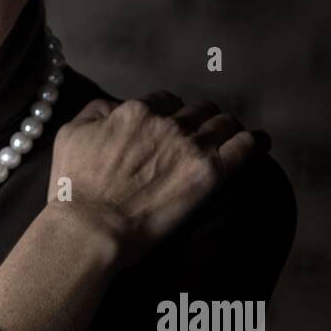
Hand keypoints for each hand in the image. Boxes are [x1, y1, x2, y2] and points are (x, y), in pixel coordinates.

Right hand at [46, 91, 271, 267]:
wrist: (90, 229)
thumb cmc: (73, 189)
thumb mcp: (69, 135)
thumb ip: (95, 111)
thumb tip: (114, 107)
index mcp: (135, 112)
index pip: (163, 101)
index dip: (168, 113)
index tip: (170, 127)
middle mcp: (166, 123)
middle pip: (197, 110)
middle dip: (201, 118)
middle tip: (203, 132)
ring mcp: (190, 147)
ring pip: (223, 122)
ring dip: (227, 127)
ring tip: (233, 135)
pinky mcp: (209, 173)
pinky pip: (245, 147)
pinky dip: (255, 141)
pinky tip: (260, 142)